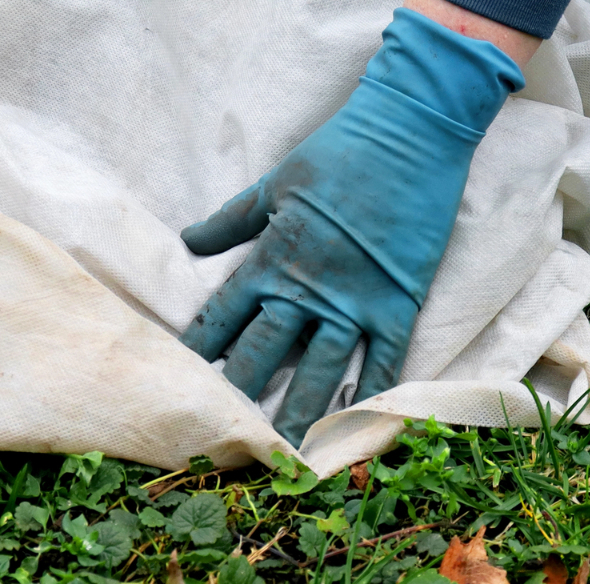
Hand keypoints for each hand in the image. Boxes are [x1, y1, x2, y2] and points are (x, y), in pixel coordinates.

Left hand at [179, 7, 523, 446]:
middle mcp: (308, 287)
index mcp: (273, 256)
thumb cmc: (339, 151)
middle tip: (224, 437)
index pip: (225, 316)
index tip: (179, 382)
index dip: (201, 352)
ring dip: (301, 413)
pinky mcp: (399, 300)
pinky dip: (371, 394)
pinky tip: (356, 426)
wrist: (409, 133)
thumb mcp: (275, 182)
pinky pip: (384, 359)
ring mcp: (356, 299)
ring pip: (321, 371)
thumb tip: (188, 243)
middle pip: (266, 355)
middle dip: (243, 396)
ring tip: (284, 455)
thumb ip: (232, 221)